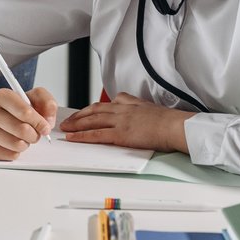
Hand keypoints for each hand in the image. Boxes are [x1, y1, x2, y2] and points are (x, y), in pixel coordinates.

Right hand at [0, 86, 57, 159]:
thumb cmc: (15, 109)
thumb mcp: (33, 98)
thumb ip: (47, 102)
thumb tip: (48, 121)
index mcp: (2, 96)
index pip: (26, 112)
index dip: (40, 122)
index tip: (45, 126)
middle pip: (23, 130)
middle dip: (35, 134)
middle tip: (34, 132)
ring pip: (18, 145)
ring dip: (26, 143)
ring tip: (22, 137)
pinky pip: (11, 155)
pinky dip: (17, 152)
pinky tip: (13, 144)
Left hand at [60, 93, 191, 152]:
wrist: (175, 126)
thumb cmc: (167, 120)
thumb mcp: (148, 105)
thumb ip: (134, 103)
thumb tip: (125, 102)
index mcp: (128, 103)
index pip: (103, 105)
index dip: (89, 110)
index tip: (81, 113)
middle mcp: (121, 110)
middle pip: (93, 111)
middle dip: (78, 116)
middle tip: (66, 121)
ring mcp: (119, 121)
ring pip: (91, 121)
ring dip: (75, 125)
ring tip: (64, 129)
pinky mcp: (120, 134)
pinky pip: (96, 135)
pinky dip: (82, 136)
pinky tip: (73, 138)